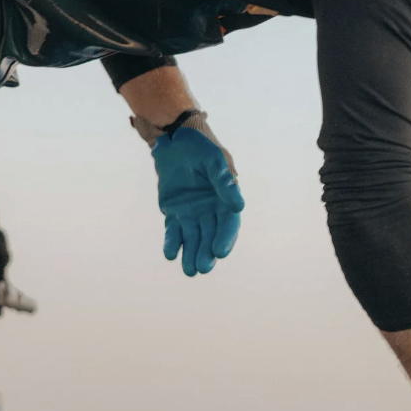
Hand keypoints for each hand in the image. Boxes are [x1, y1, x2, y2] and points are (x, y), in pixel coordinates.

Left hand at [152, 122, 243, 275]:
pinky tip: (171, 254)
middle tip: (203, 268)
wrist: (175, 139)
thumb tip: (239, 206)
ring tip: (189, 270)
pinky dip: (173, 243)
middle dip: (207, 254)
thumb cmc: (201, 147)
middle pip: (210, 237)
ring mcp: (192, 214)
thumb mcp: (215, 161)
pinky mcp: (174, 213)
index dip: (225, 239)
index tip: (220, 253)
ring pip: (193, 239)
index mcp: (226, 201)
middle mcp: (211, 212)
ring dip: (191, 255)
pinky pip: (173, 232)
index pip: (228, 226)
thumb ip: (224, 182)